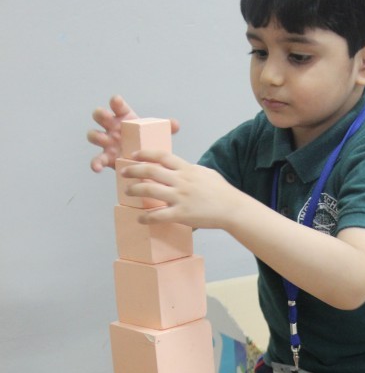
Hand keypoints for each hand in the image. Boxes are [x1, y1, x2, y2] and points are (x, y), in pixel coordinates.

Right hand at [86, 95, 179, 172]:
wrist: (145, 162)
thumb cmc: (148, 142)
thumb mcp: (158, 134)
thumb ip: (166, 128)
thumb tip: (175, 124)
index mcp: (124, 117)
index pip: (118, 106)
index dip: (116, 102)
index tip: (117, 101)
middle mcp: (112, 127)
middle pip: (100, 116)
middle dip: (101, 114)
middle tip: (106, 117)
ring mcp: (107, 142)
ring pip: (94, 135)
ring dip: (96, 136)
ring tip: (104, 139)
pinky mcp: (106, 158)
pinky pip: (97, 160)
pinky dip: (95, 163)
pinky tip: (97, 168)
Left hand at [121, 150, 241, 229]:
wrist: (233, 209)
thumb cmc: (222, 192)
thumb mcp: (206, 173)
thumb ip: (191, 170)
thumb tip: (181, 168)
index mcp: (187, 169)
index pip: (162, 156)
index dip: (145, 154)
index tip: (133, 155)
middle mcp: (181, 181)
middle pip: (151, 171)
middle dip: (133, 170)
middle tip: (123, 172)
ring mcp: (180, 197)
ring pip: (150, 191)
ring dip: (135, 190)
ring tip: (127, 192)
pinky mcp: (182, 214)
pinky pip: (159, 216)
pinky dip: (146, 217)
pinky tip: (139, 218)